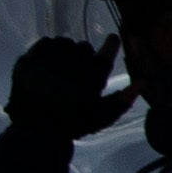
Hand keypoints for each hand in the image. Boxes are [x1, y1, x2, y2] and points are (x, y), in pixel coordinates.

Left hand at [2, 34, 134, 143]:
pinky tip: (50, 61)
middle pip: (84, 48)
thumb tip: (142, 82)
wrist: (34, 133)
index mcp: (88, 83)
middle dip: (85, 55)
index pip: (105, 56)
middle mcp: (68, 71)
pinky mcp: (29, 63)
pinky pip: (45, 43)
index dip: (111, 45)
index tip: (112, 39)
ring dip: (67, 51)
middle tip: (80, 67)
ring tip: (64, 65)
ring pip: (65, 43)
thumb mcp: (100, 117)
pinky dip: (49, 49)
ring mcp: (45, 65)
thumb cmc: (72, 125)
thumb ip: (122, 100)